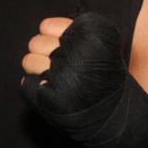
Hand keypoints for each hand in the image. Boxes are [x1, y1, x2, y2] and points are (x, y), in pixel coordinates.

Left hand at [21, 12, 147, 147]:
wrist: (119, 121)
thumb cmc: (106, 81)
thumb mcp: (102, 47)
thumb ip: (75, 33)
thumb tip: (42, 28)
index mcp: (94, 33)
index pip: (47, 26)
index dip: (54, 38)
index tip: (68, 51)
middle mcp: (79, 51)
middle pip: (35, 42)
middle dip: (44, 53)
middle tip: (64, 69)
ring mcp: (64, 75)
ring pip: (28, 61)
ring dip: (38, 71)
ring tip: (59, 82)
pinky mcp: (52, 98)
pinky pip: (28, 84)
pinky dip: (37, 90)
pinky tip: (56, 96)